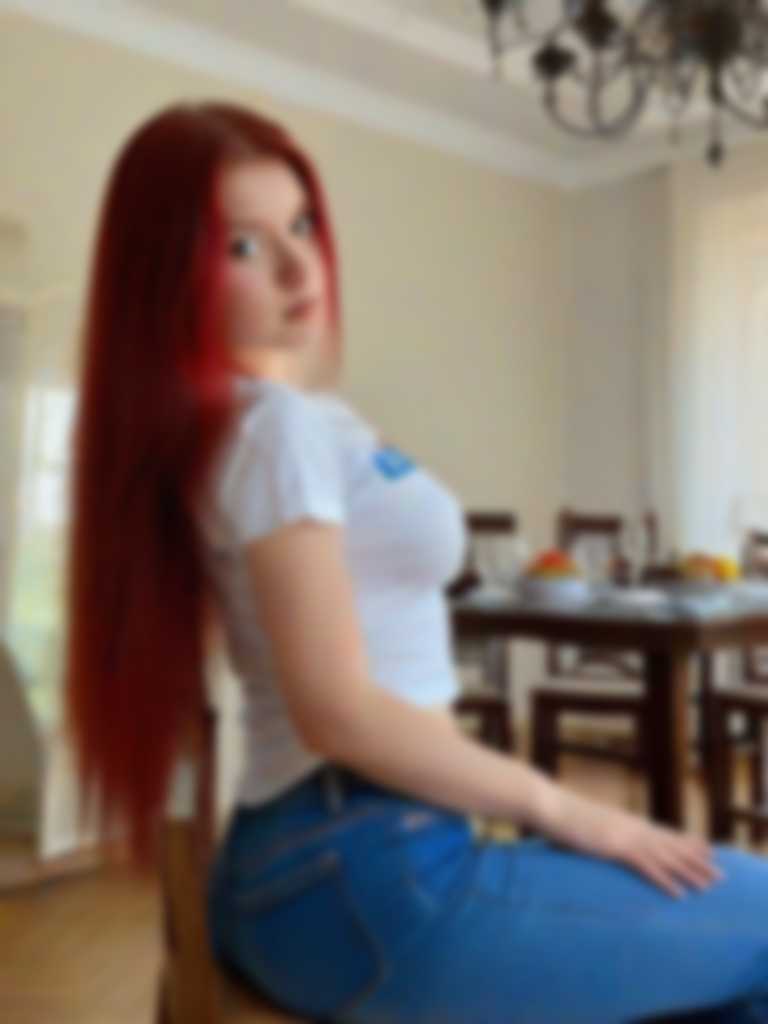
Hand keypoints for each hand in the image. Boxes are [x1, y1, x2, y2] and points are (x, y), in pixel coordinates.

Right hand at [536, 786, 723, 898]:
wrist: (549, 805)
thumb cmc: (560, 814)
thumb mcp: (585, 823)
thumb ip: (596, 830)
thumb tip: (596, 835)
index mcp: (625, 820)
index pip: (662, 832)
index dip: (685, 841)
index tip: (706, 849)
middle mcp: (631, 826)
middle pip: (671, 845)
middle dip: (697, 860)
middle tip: (719, 873)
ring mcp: (625, 835)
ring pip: (666, 857)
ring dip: (690, 872)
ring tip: (710, 886)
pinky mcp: (616, 847)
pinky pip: (646, 867)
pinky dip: (665, 881)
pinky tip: (679, 894)